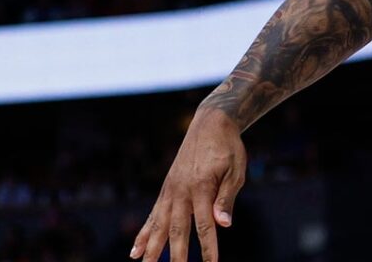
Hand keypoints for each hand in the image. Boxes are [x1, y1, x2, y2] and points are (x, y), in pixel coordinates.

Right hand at [132, 109, 247, 261]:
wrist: (210, 123)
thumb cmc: (228, 148)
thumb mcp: (236, 170)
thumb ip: (227, 198)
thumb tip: (224, 225)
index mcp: (202, 187)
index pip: (205, 225)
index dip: (208, 247)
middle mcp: (182, 191)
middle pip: (177, 230)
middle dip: (175, 256)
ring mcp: (170, 191)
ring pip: (159, 226)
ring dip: (152, 249)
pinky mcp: (166, 190)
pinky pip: (153, 216)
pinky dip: (144, 235)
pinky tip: (135, 252)